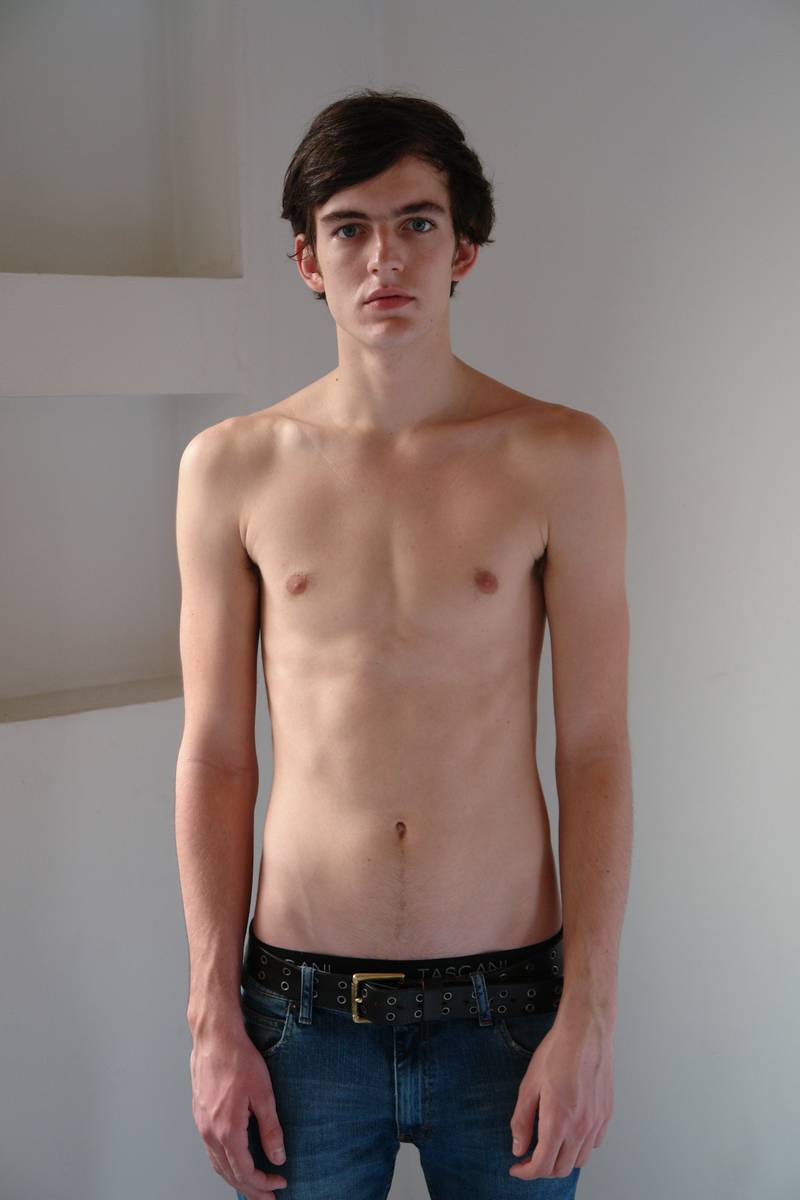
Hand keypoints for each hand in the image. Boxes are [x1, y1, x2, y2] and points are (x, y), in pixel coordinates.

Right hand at [190, 1025, 287, 1197]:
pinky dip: (224, 1163)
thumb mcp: (263, 1094)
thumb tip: (278, 1157)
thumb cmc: (238, 1060)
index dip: (263, 1183)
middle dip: (250, 1189)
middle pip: (229, 1174)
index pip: (245, 1172)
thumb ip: (271, 1129)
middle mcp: (210, 1133)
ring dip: (236, 1178)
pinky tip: (235, 1160)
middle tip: (268, 1197)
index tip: (279, 1183)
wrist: (214, 1038)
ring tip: (253, 1185)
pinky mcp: (200, 1115)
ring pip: (218, 1164)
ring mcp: (202, 1125)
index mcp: (227, 1131)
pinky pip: (211, 1150)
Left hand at [508, 1006, 614, 1179]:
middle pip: (561, 1168)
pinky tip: (568, 1134)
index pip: (542, 1165)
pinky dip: (579, 1148)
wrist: (586, 1032)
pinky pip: (593, 1144)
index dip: (526, 1172)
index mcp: (559, 1122)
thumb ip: (522, 1120)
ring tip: (548, 1147)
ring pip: (579, 1160)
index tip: (517, 1168)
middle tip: (528, 1158)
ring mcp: (596, 1122)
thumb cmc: (558, 1052)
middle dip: (542, 1169)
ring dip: (561, 1161)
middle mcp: (581, 1127)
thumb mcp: (529, 1085)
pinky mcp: (606, 1114)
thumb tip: (518, 1146)